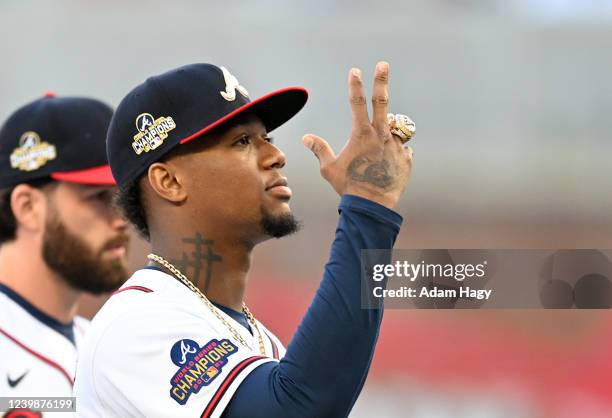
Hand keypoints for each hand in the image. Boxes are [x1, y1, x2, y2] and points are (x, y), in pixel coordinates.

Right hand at [303, 62, 412, 209]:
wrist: (373, 206)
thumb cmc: (348, 186)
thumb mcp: (329, 168)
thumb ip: (319, 150)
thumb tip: (306, 138)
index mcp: (361, 135)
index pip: (357, 103)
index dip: (355, 86)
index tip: (355, 71)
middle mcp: (381, 135)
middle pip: (382, 101)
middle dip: (381, 81)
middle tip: (383, 64)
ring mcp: (396, 145)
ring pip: (393, 129)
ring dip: (386, 133)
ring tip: (377, 154)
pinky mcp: (406, 158)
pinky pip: (402, 149)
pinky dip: (395, 152)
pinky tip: (387, 166)